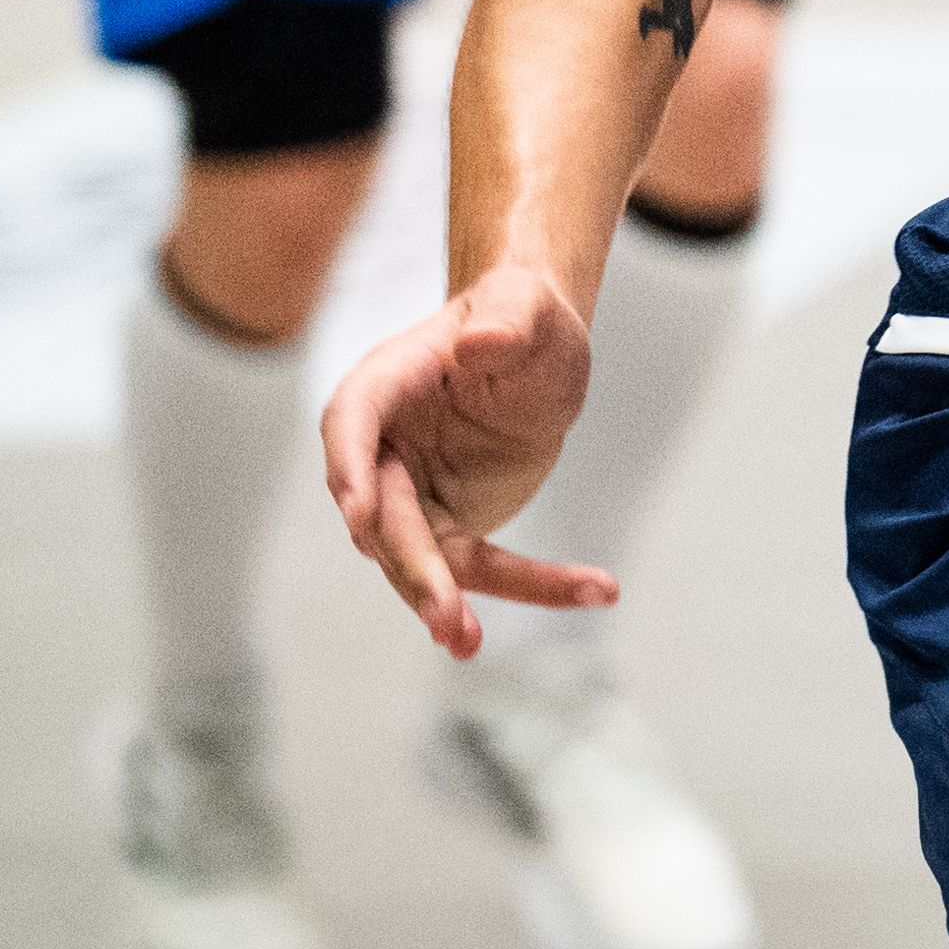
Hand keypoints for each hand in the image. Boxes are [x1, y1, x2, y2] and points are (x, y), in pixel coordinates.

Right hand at [320, 261, 614, 657]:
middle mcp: (381, 449)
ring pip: (424, 558)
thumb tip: (481, 343)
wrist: (538, 348)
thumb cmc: (522, 315)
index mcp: (382, 385)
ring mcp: (409, 494)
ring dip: (448, 601)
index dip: (352, 469)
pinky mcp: (449, 525)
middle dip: (413, 567)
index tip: (361, 514)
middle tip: (445, 616)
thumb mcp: (526, 305)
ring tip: (470, 643)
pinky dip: (535, 583)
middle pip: (384, 517)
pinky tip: (597, 590)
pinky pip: (481, 566)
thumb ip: (506, 317)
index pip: (351, 425)